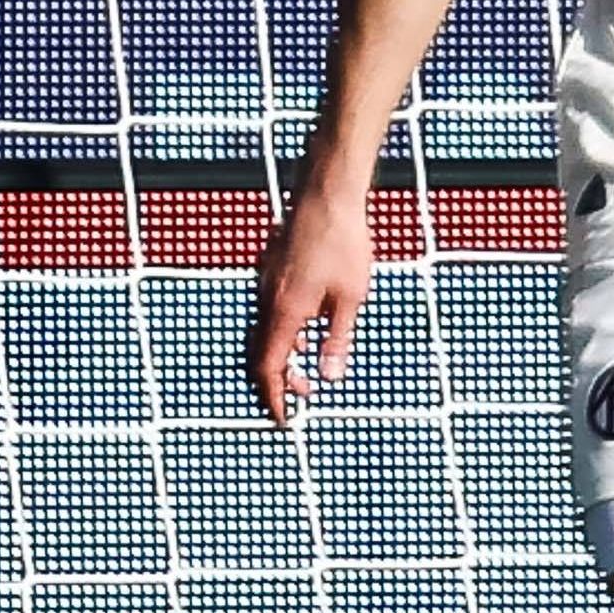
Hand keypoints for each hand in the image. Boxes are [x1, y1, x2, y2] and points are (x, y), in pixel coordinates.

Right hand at [250, 188, 377, 424]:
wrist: (327, 194)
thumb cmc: (345, 242)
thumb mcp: (352, 297)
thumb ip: (338, 339)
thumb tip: (330, 376)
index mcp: (285, 310)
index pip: (269, 367)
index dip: (274, 397)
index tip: (284, 418)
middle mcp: (267, 298)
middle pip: (261, 353)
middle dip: (279, 380)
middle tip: (302, 395)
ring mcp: (265, 281)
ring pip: (265, 330)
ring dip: (282, 353)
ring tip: (307, 364)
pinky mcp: (270, 268)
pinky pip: (269, 309)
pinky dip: (282, 329)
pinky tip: (306, 328)